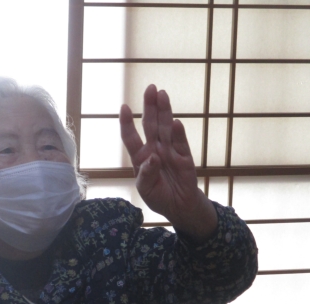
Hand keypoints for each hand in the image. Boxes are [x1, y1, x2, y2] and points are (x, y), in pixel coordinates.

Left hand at [120, 85, 216, 241]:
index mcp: (141, 156)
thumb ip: (145, 174)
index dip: (127, 123)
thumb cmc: (158, 196)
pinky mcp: (184, 159)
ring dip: (165, 112)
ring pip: (166, 129)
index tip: (124, 107)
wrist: (178, 208)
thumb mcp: (145, 188)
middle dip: (150, 107)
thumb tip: (152, 158)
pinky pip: (181, 145)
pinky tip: (175, 122)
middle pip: (151, 125)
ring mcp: (170, 152)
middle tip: (151, 88)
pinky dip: (178, 134)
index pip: (131, 137)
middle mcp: (155, 149)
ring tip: (163, 95)